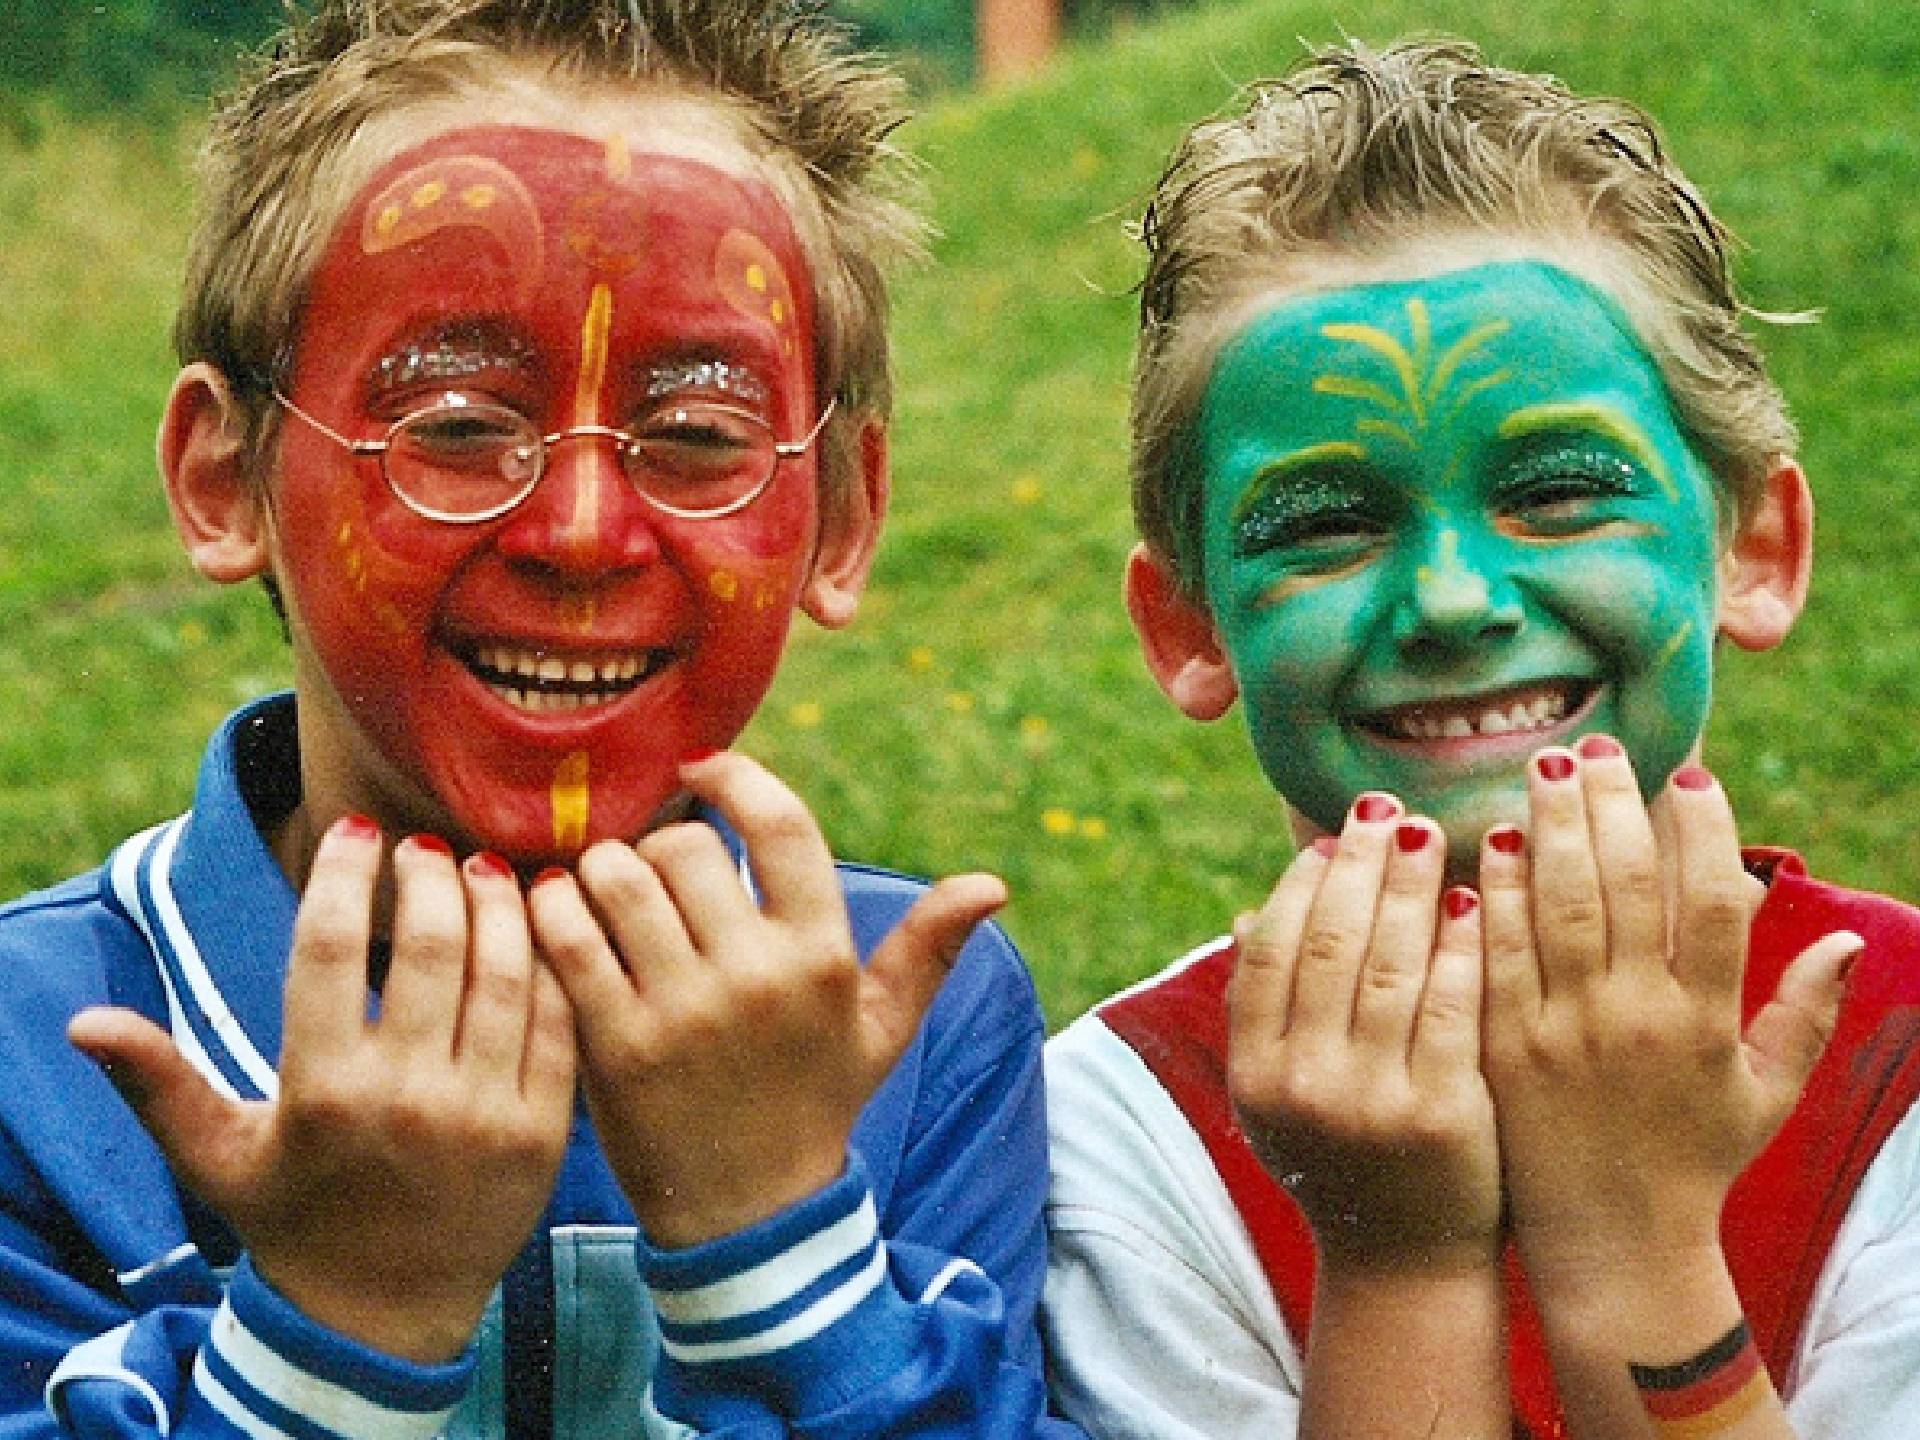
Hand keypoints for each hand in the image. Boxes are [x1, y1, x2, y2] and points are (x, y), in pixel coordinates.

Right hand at [68, 818, 577, 1361]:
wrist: (384, 1315)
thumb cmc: (294, 1219)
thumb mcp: (220, 1157)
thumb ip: (158, 1084)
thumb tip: (81, 1023)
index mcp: (322, 1092)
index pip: (327, 948)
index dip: (341, 873)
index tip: (353, 830)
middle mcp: (407, 1098)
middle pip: (430, 945)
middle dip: (431, 875)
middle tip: (428, 846)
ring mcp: (484, 1115)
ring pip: (505, 973)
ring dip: (498, 905)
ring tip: (483, 870)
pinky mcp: (543, 1132)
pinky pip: (556, 1023)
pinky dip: (549, 964)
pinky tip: (533, 928)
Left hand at [529, 752, 1006, 1247]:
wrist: (752, 1214)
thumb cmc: (815, 1100)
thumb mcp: (881, 1028)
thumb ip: (929, 948)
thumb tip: (992, 884)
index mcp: (823, 957)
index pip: (783, 826)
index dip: (736, 779)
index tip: (702, 772)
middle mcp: (758, 977)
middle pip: (685, 847)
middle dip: (660, 844)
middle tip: (651, 870)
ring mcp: (684, 1012)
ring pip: (619, 879)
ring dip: (601, 871)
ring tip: (603, 889)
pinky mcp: (616, 1046)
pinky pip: (570, 939)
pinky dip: (556, 911)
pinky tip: (560, 913)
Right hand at [1229, 793, 1499, 1271]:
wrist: (1403, 1261)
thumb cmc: (1343, 1158)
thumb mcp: (1283, 1092)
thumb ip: (1267, 1009)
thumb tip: (1251, 913)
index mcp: (1256, 1072)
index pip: (1272, 950)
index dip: (1301, 883)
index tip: (1332, 835)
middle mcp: (1302, 1085)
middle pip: (1329, 944)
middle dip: (1358, 865)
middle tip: (1387, 810)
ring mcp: (1370, 1102)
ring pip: (1389, 964)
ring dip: (1409, 888)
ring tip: (1429, 835)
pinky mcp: (1442, 1114)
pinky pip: (1449, 1005)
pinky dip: (1458, 945)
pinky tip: (1474, 900)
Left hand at [1479, 740, 1860, 1289]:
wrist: (1613, 1245)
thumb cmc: (1694, 1161)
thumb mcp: (1766, 1093)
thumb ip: (1806, 1012)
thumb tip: (1846, 934)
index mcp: (1707, 1021)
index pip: (1714, 903)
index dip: (1704, 831)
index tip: (1689, 776)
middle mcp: (1636, 1017)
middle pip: (1626, 885)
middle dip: (1612, 804)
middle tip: (1595, 745)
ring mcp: (1563, 1031)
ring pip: (1558, 906)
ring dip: (1552, 828)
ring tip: (1544, 767)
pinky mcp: (1503, 1046)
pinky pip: (1496, 953)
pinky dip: (1493, 892)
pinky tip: (1491, 841)